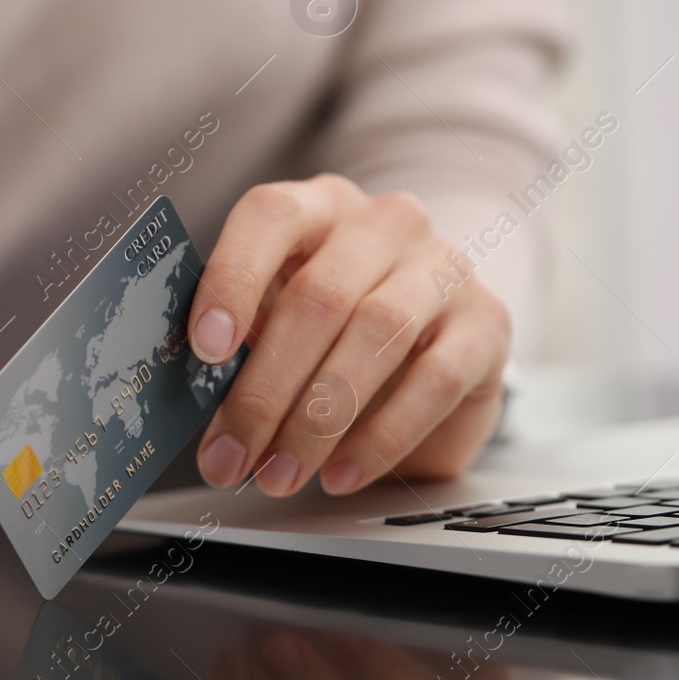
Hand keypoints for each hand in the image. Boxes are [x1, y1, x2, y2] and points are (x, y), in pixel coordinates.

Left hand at [190, 175, 508, 494]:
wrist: (436, 341)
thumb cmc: (336, 326)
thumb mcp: (281, 316)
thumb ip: (242, 339)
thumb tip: (191, 392)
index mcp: (317, 206)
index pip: (270, 216)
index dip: (233, 279)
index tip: (205, 348)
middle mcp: (385, 224)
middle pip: (320, 295)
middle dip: (266, 388)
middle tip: (231, 453)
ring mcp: (443, 268)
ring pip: (376, 334)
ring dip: (318, 419)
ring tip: (279, 473)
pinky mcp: (487, 323)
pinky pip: (435, 381)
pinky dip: (380, 437)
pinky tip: (340, 474)